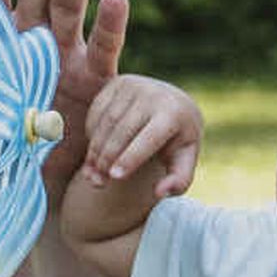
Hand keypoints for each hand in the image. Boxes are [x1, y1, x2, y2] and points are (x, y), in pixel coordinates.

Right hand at [78, 73, 199, 196]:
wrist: (172, 103)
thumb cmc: (177, 140)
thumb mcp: (185, 160)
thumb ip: (178, 181)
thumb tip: (159, 193)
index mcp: (174, 113)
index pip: (148, 138)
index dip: (130, 158)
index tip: (115, 177)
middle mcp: (153, 94)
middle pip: (122, 130)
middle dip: (108, 157)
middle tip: (100, 181)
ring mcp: (133, 85)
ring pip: (106, 122)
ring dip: (95, 149)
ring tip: (93, 173)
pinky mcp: (116, 83)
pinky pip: (97, 111)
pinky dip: (92, 134)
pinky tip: (95, 151)